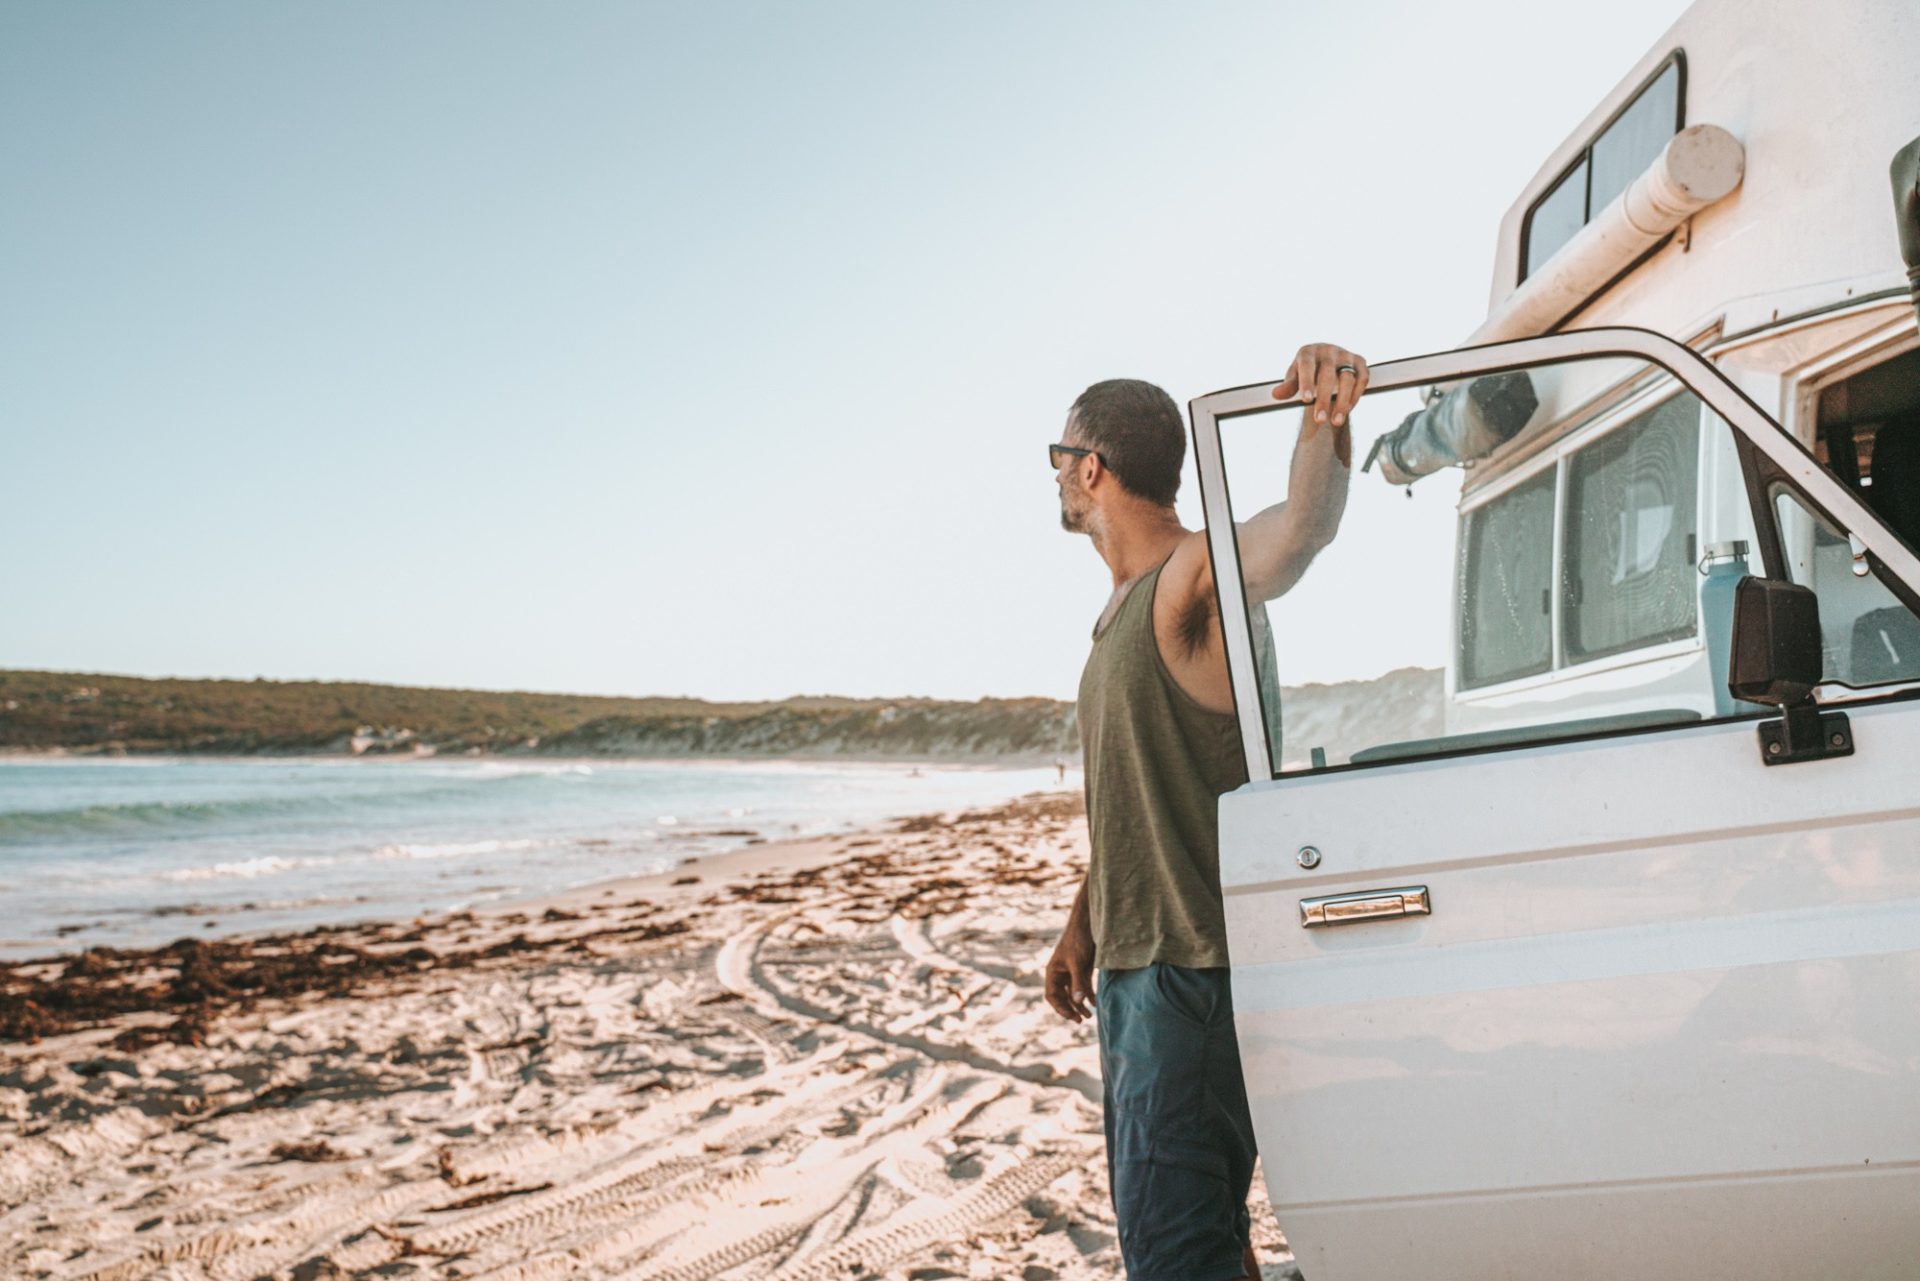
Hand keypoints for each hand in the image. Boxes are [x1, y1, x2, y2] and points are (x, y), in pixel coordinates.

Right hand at [1043, 926, 1094, 1021]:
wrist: (1088, 924)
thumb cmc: (1077, 940)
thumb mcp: (1077, 962)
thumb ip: (1078, 982)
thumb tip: (1078, 1002)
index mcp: (1053, 972)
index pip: (1052, 996)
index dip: (1060, 1008)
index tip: (1071, 1016)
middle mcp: (1061, 975)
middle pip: (1063, 997)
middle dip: (1071, 1009)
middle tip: (1080, 1020)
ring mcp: (1072, 973)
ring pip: (1074, 994)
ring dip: (1081, 1005)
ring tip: (1089, 1016)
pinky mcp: (1083, 970)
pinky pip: (1084, 987)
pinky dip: (1089, 996)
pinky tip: (1095, 1003)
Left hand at [1272, 342, 1368, 466]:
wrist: (1326, 360)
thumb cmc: (1306, 371)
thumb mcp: (1294, 376)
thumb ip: (1288, 386)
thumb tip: (1276, 394)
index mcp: (1308, 352)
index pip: (1307, 365)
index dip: (1306, 382)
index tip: (1305, 400)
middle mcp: (1328, 350)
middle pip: (1328, 375)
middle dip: (1323, 399)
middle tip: (1319, 420)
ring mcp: (1345, 355)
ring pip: (1348, 378)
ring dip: (1343, 401)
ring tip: (1336, 421)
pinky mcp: (1360, 361)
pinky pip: (1361, 379)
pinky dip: (1355, 395)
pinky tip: (1347, 410)